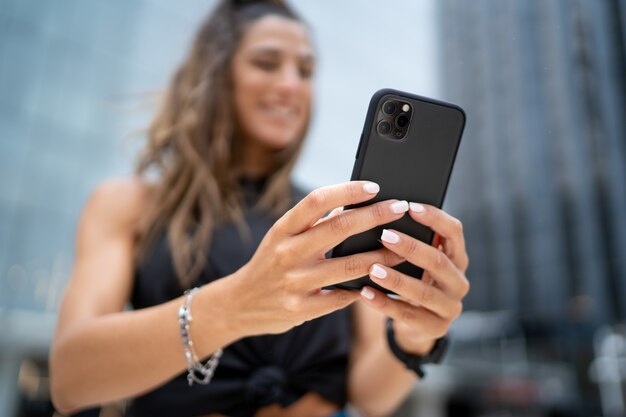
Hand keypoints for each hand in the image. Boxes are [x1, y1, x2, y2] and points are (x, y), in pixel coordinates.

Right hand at [223, 181, 406, 335]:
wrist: (239, 303)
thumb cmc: (270, 263)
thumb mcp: (282, 237)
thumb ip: (312, 223)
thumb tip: (351, 204)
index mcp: (283, 229)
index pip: (317, 200)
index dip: (348, 190)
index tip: (374, 186)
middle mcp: (287, 252)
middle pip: (339, 228)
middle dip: (375, 216)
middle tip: (400, 207)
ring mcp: (295, 282)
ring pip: (349, 266)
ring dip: (381, 257)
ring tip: (402, 249)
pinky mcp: (302, 308)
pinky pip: (342, 297)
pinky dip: (364, 289)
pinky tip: (381, 282)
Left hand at [359, 203, 469, 354]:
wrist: (417, 323)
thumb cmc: (413, 278)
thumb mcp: (416, 260)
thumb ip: (408, 238)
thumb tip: (374, 210)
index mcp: (457, 257)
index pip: (454, 232)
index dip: (435, 218)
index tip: (410, 207)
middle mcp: (459, 281)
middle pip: (439, 262)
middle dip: (411, 248)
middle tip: (385, 235)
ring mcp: (450, 307)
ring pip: (424, 292)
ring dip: (397, 279)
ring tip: (373, 269)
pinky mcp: (436, 328)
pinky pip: (408, 316)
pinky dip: (384, 303)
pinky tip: (365, 293)